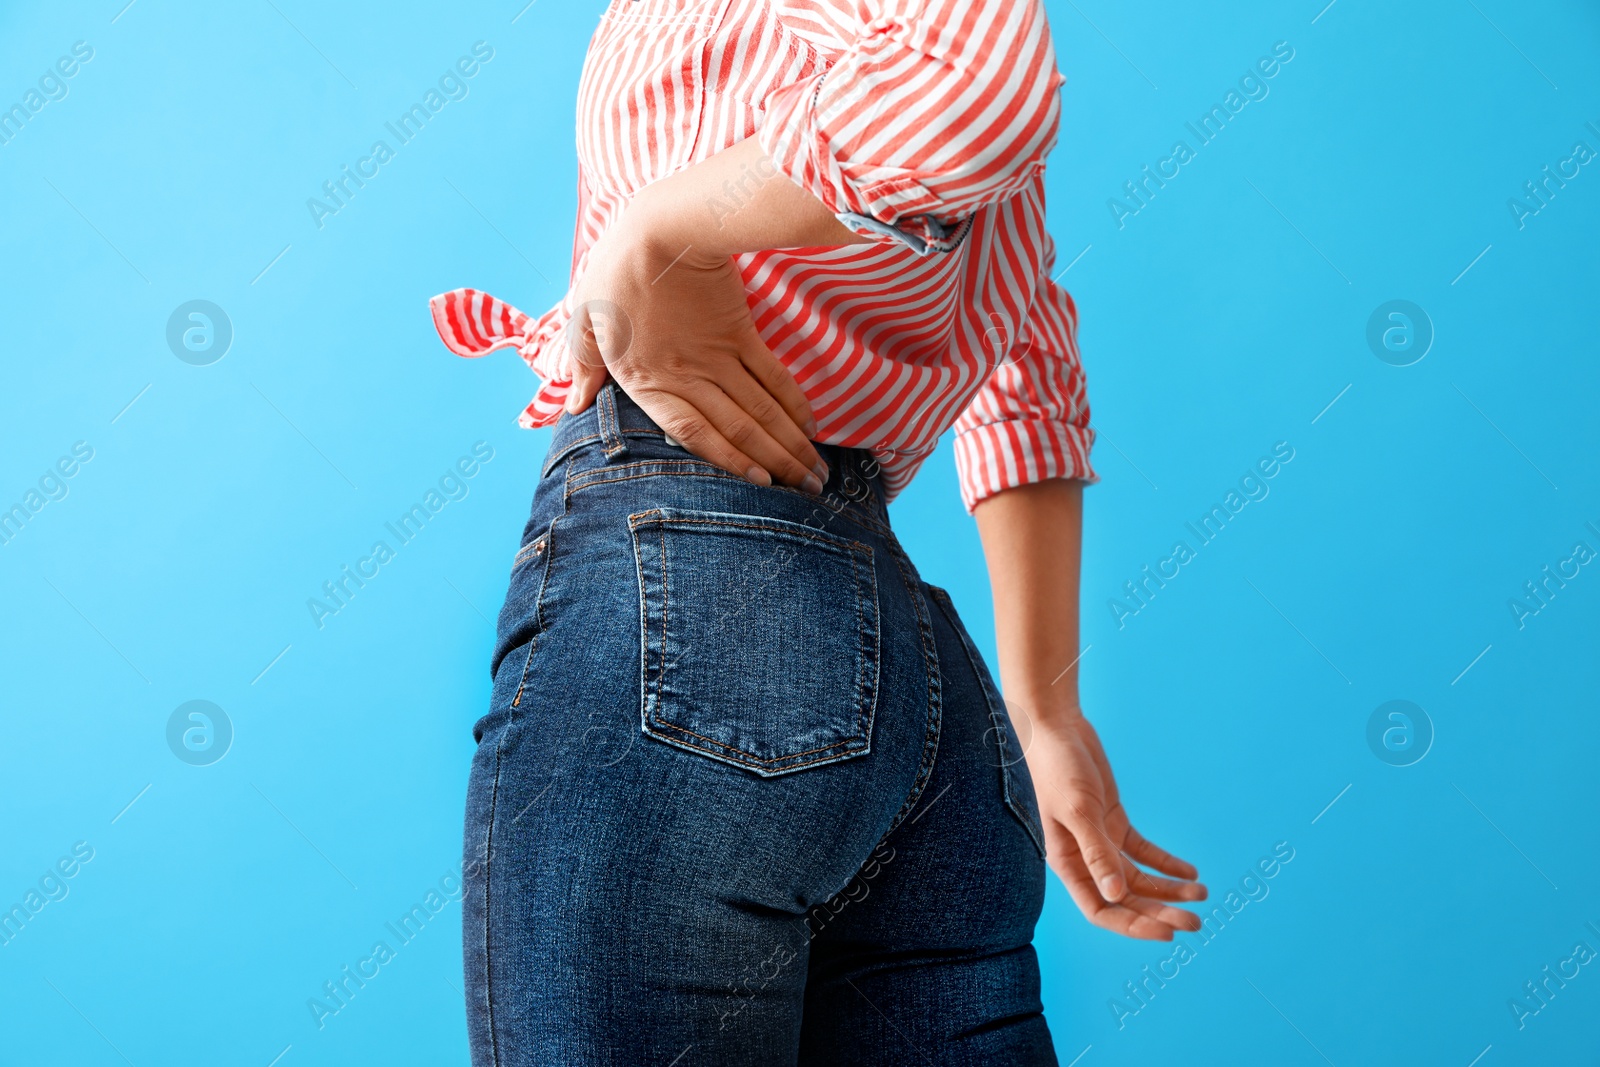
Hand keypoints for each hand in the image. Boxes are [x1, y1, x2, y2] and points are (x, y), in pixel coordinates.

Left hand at [560, 190, 827, 492]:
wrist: (660, 226)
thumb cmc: (614, 271)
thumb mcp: (582, 319)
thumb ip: (581, 365)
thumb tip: (574, 404)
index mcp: (647, 381)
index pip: (692, 433)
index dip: (728, 462)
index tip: (760, 484)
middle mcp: (688, 376)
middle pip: (738, 429)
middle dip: (776, 465)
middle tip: (807, 492)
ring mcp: (719, 355)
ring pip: (761, 409)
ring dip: (791, 443)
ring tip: (817, 473)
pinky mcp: (741, 331)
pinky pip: (773, 375)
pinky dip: (794, 403)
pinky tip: (810, 426)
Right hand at [1021, 710, 1206, 939]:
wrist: (1056, 729)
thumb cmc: (1056, 768)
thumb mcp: (1078, 809)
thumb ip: (1096, 852)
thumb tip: (1114, 895)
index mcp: (1068, 863)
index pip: (1101, 909)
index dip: (1133, 925)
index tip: (1167, 932)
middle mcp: (1084, 858)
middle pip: (1125, 898)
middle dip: (1159, 911)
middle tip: (1195, 921)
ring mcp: (1100, 840)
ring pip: (1137, 878)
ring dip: (1167, 890)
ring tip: (1200, 896)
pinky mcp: (1112, 821)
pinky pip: (1143, 851)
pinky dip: (1165, 863)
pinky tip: (1190, 873)